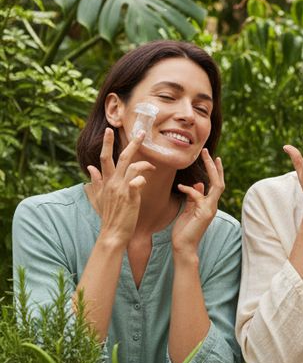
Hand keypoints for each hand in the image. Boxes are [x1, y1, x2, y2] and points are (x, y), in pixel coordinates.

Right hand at [87, 128, 154, 247]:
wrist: (112, 233)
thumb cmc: (109, 216)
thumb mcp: (99, 198)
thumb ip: (95, 182)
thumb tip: (90, 167)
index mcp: (106, 182)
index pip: (105, 158)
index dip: (107, 143)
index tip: (109, 129)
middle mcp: (113, 183)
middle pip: (122, 157)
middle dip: (133, 143)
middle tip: (142, 133)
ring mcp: (121, 189)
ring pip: (133, 167)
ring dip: (145, 163)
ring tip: (153, 166)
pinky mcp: (130, 197)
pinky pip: (137, 181)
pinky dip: (142, 178)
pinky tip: (145, 181)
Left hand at [172, 149, 224, 254]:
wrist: (183, 247)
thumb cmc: (184, 230)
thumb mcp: (188, 210)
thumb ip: (194, 198)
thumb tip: (199, 183)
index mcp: (209, 204)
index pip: (215, 184)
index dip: (215, 170)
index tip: (211, 157)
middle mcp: (213, 205)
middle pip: (219, 181)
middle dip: (214, 166)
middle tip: (207, 151)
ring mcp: (210, 209)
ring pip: (216, 185)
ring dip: (210, 169)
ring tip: (205, 157)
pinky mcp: (204, 213)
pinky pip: (199, 196)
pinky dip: (189, 190)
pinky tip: (180, 187)